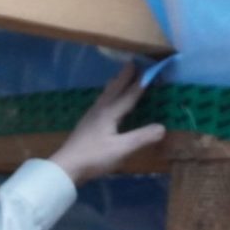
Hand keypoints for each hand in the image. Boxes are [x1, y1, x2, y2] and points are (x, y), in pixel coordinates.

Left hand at [50, 63, 165, 184]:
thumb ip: (141, 137)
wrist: (66, 167)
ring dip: (114, 85)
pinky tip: (105, 103)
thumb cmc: (94, 157)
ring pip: (105, 96)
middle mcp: (99, 110)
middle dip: (124, 77)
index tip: (150, 69)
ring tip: (118, 78)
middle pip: (114, 89)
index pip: (128, 95)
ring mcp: (90, 117)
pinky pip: (100, 104)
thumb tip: (162, 127)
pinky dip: (107, 97)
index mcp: (109, 113)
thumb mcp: (121, 149)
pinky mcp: (86, 125)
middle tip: (133, 63)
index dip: (140, 83)